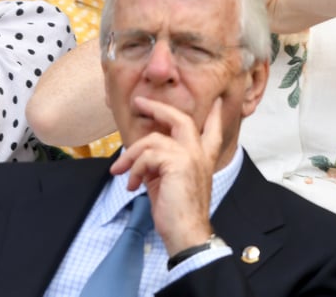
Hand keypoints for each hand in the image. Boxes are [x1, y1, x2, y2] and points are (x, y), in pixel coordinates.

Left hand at [110, 96, 221, 255]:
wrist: (185, 234)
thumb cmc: (176, 212)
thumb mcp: (168, 181)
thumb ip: (161, 162)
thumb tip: (140, 151)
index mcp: (202, 158)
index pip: (212, 130)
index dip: (212, 115)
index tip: (214, 101)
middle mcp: (200, 154)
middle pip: (180, 119)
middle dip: (158, 108)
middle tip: (139, 102)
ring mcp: (190, 156)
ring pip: (153, 140)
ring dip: (131, 156)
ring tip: (121, 172)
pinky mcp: (178, 163)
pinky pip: (147, 156)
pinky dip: (134, 169)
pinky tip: (133, 185)